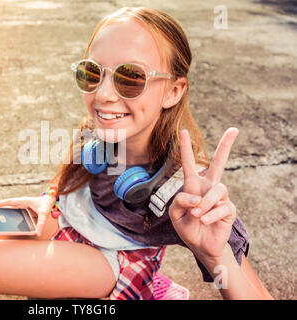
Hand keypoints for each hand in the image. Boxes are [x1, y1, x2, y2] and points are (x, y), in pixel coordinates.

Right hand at [0, 195, 55, 236]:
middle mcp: (21, 203)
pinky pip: (16, 213)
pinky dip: (11, 217)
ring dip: (4, 213)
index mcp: (23, 201)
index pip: (9, 202)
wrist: (51, 200)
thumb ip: (41, 223)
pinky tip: (8, 222)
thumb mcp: (44, 214)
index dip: (0, 203)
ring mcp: (22, 206)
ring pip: (11, 210)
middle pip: (7, 206)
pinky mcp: (24, 210)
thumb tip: (37, 234)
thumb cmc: (46, 204)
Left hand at [169, 128, 238, 259]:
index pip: (189, 164)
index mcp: (193, 185)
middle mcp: (208, 187)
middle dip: (225, 146)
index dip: (186, 148)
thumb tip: (197, 197)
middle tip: (233, 130)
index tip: (183, 131)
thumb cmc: (187, 226)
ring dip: (205, 203)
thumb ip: (180, 202)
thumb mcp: (175, 214)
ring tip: (196, 215)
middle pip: (219, 163)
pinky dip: (210, 216)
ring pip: (216, 191)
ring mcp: (220, 197)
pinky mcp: (228, 209)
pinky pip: (221, 208)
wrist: (200, 245)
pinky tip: (204, 221)